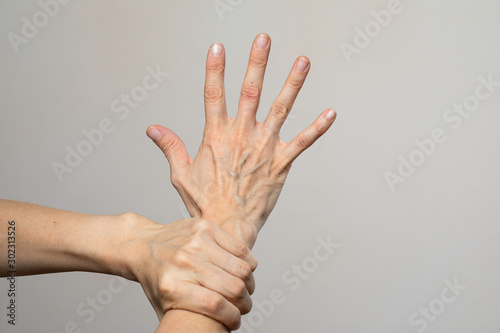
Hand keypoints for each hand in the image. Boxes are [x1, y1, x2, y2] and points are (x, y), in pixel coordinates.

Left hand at [118, 213, 256, 329]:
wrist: (143, 244)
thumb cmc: (157, 278)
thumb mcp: (163, 305)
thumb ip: (183, 321)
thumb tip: (208, 331)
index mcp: (172, 287)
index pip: (214, 305)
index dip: (232, 317)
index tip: (235, 321)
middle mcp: (184, 263)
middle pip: (232, 287)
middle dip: (244, 303)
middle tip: (244, 306)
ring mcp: (196, 242)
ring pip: (241, 268)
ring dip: (249, 284)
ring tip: (245, 289)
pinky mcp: (206, 228)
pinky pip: (240, 248)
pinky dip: (248, 263)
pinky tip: (244, 271)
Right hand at [147, 33, 336, 245]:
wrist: (228, 228)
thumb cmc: (204, 203)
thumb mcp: (181, 174)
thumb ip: (171, 147)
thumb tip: (152, 129)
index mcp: (216, 136)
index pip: (213, 95)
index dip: (215, 70)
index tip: (217, 47)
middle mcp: (242, 137)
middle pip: (250, 92)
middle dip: (257, 63)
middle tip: (263, 39)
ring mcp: (264, 149)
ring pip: (280, 109)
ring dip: (292, 84)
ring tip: (303, 61)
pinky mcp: (281, 164)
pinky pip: (303, 143)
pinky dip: (317, 128)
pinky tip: (331, 113)